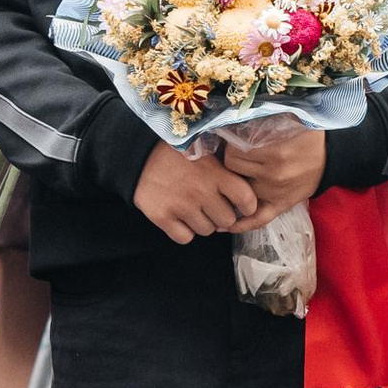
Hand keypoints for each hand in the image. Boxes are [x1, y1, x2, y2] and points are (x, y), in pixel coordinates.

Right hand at [133, 141, 255, 242]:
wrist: (138, 154)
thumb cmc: (177, 151)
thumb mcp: (206, 149)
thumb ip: (226, 165)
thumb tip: (249, 180)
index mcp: (215, 173)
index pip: (246, 199)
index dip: (247, 205)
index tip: (241, 204)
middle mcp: (201, 192)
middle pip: (227, 220)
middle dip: (223, 215)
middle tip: (213, 205)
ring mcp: (181, 206)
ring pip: (207, 231)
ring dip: (203, 223)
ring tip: (195, 208)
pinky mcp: (162, 217)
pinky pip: (184, 238)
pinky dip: (184, 231)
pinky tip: (180, 217)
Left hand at [217, 124, 327, 225]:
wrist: (332, 156)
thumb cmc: (308, 136)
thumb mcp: (288, 120)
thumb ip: (263, 121)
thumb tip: (234, 121)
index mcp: (275, 154)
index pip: (234, 152)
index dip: (230, 146)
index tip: (233, 142)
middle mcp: (273, 176)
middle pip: (233, 170)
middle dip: (230, 162)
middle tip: (233, 157)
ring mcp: (276, 194)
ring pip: (241, 193)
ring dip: (236, 184)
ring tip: (233, 177)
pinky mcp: (282, 206)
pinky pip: (258, 220)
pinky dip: (242, 225)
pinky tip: (227, 225)